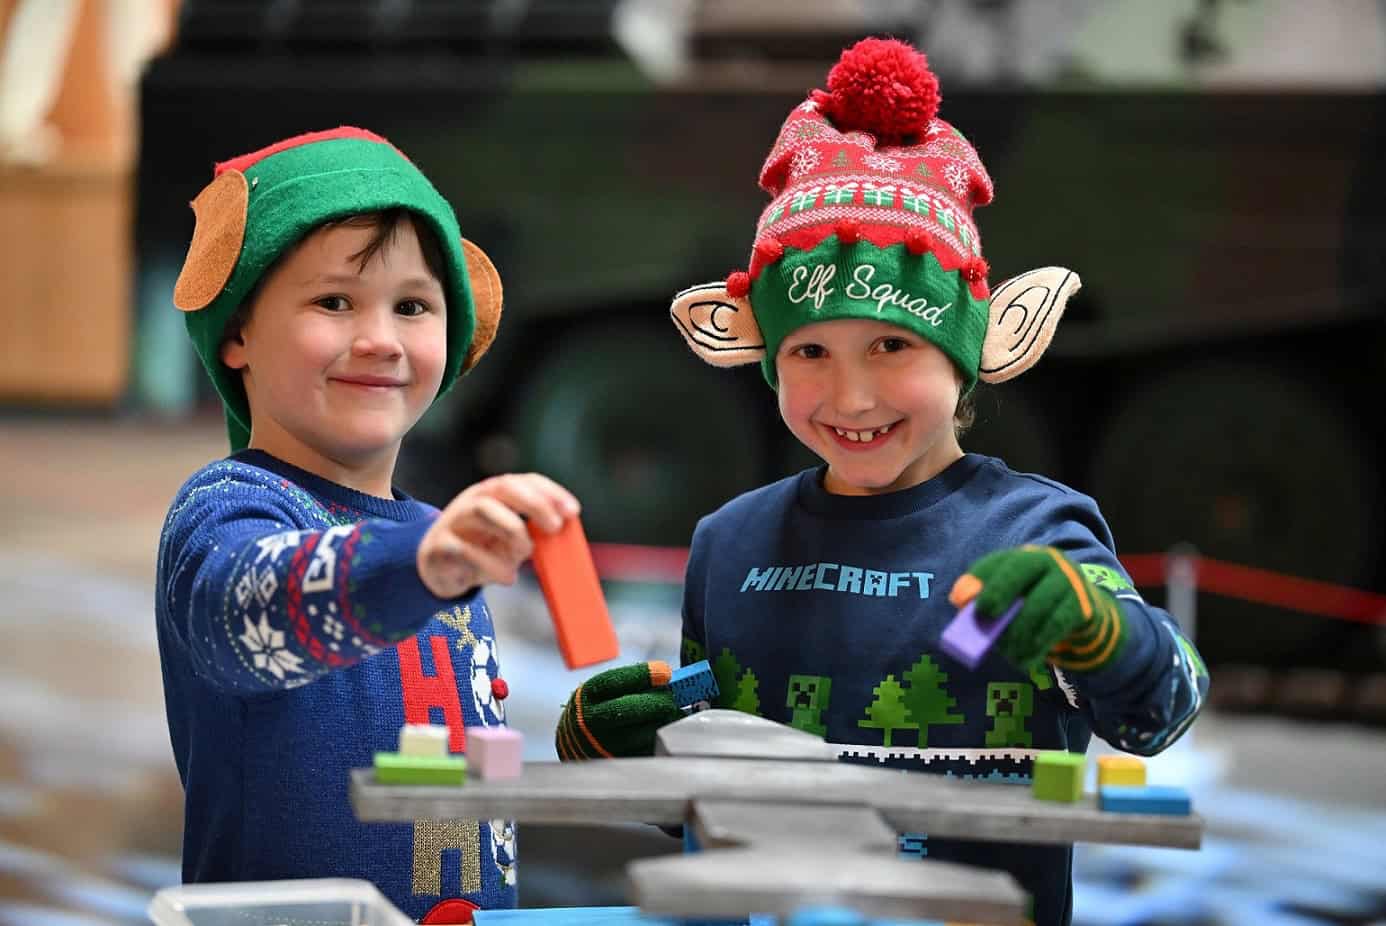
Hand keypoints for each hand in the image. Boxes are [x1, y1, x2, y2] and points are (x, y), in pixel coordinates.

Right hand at [417, 473, 579, 598]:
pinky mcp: (440, 545)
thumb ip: (532, 535)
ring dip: (512, 531)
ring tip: (525, 553)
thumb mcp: (510, 541)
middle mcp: (474, 499)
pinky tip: (506, 577)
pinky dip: (491, 564)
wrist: (438, 569)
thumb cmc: (482, 550)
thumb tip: (560, 539)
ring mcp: (455, 519)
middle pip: (504, 488)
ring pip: (484, 510)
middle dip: (535, 504)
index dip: (550, 492)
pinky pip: (466, 548)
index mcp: (495, 493)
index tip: (573, 511)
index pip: (525, 481)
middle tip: (554, 527)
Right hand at [555, 661, 682, 759]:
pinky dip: (662, 737)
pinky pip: (649, 748)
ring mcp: (605, 745)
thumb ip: (630, 683)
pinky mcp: (620, 762)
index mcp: (588, 697)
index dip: (642, 675)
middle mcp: (593, 721)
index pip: (613, 682)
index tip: (665, 672)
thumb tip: (667, 677)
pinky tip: (665, 728)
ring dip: (665, 720)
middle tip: (674, 696)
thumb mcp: (602, 691)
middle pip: (631, 709)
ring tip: (671, 712)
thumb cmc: (596, 709)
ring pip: (644, 732)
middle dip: (659, 700)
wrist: (574, 743)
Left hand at [949, 546, 1124, 672]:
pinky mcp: (1082, 605)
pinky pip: (1055, 625)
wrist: (1084, 615)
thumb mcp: (1012, 600)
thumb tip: (961, 600)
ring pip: (1037, 604)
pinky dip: (1037, 645)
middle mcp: (1047, 561)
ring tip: (1008, 652)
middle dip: (998, 591)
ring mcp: (1067, 581)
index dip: (977, 578)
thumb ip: (986, 598)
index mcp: (1024, 557)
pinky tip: (1026, 659)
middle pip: (1019, 569)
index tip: (959, 600)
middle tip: (985, 615)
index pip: (997, 561)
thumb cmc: (1036, 607)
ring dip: (1017, 632)